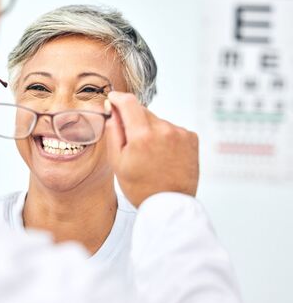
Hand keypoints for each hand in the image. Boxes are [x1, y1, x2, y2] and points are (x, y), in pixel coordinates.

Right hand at [105, 92, 198, 207]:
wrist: (169, 204)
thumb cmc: (140, 187)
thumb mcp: (117, 162)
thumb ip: (113, 133)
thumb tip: (113, 112)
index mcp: (142, 136)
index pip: (128, 102)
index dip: (118, 98)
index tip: (113, 99)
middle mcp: (163, 130)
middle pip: (142, 111)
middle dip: (133, 120)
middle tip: (132, 142)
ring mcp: (179, 133)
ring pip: (157, 121)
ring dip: (150, 129)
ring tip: (150, 154)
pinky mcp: (191, 138)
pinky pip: (171, 128)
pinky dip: (165, 136)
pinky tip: (163, 154)